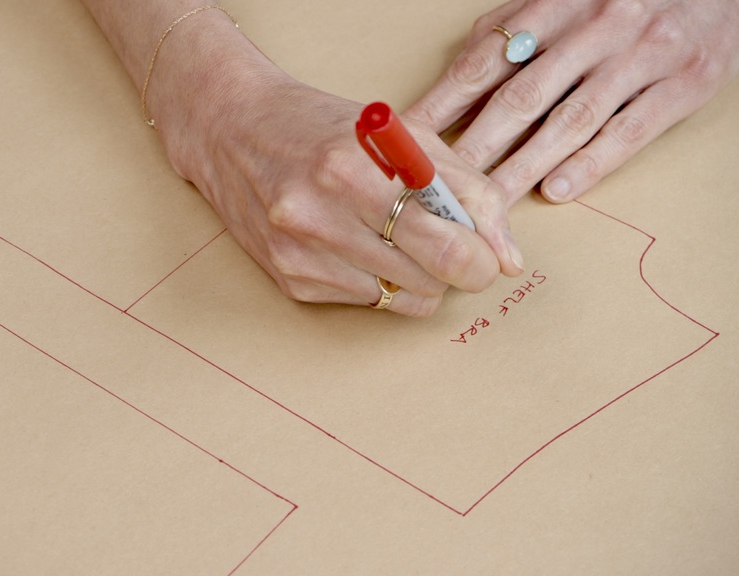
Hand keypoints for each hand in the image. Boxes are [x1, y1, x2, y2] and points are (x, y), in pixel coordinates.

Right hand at [151, 19, 524, 315]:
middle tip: (450, 245)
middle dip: (455, 268)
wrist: (230, 131)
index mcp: (353, 172)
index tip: (484, 252)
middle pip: (430, 281)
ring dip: (418, 276)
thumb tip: (508, 258)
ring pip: (404, 301)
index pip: (447, 247)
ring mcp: (300, 257)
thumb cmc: (323, 126)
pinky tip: (358, 243)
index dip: (481, 258)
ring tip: (398, 236)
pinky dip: (379, 279)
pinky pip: (368, 303)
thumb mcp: (404, 135)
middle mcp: (319, 219)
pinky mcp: (290, 282)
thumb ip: (468, 189)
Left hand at [407, 0, 738, 204]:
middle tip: (439, 192)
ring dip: (522, 168)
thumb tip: (464, 68)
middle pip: (519, 98)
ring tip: (488, 206)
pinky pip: (629, 129)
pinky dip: (591, 163)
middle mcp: (594, 29)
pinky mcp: (682, 84)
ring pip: (569, 121)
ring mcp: (639, 57)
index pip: (485, 62)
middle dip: (474, 149)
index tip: (411, 143)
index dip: (443, 105)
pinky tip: (558, 190)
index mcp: (557, 5)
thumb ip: (515, 26)